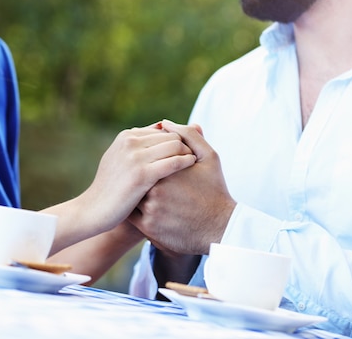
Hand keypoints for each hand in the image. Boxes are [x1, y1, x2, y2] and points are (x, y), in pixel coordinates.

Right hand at [82, 122, 196, 230]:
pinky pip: (173, 162)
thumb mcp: (121, 161)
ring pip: (175, 145)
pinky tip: (191, 169)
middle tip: (196, 157)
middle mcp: (130, 142)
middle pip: (171, 135)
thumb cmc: (111, 189)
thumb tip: (162, 128)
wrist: (93, 210)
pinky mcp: (142, 174)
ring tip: (195, 164)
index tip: (186, 152)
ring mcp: (135, 157)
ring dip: (187, 152)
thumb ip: (140, 145)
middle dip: (184, 145)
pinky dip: (186, 162)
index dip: (176, 140)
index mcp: (126, 136)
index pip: (162, 130)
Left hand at [129, 120, 235, 254]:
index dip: (148, 158)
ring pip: (131, 194)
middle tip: (147, 175)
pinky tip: (143, 205)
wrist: (221, 228)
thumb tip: (166, 123)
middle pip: (135, 174)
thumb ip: (188, 136)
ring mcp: (150, 211)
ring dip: (133, 191)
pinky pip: (131, 214)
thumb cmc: (215, 189)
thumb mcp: (209, 158)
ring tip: (142, 189)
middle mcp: (155, 191)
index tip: (155, 161)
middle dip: (139, 174)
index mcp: (167, 170)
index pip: (145, 156)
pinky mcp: (148, 228)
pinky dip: (132, 208)